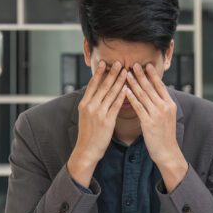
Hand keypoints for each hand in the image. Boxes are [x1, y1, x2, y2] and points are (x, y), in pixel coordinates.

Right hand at [67, 60, 127, 186]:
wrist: (87, 150)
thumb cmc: (88, 133)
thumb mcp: (86, 116)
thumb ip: (91, 103)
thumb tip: (97, 92)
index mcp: (84, 103)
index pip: (92, 84)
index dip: (99, 73)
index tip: (104, 62)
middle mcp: (90, 106)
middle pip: (103, 86)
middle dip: (112, 73)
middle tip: (119, 62)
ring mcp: (98, 113)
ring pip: (111, 93)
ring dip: (119, 81)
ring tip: (126, 71)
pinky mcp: (107, 121)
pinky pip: (116, 105)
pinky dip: (122, 96)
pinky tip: (128, 88)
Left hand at [125, 63, 187, 190]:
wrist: (167, 152)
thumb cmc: (165, 135)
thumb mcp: (167, 117)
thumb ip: (162, 104)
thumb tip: (156, 93)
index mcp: (170, 104)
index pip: (160, 85)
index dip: (153, 75)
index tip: (146, 65)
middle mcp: (164, 107)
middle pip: (151, 87)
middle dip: (142, 75)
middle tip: (134, 64)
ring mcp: (157, 114)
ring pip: (143, 95)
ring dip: (134, 83)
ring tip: (126, 74)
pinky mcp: (149, 122)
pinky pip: (138, 107)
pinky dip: (131, 97)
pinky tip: (124, 90)